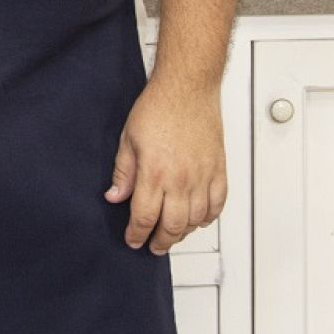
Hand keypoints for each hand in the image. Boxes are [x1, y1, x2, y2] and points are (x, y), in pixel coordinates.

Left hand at [104, 79, 226, 254]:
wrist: (187, 88)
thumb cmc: (158, 108)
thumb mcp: (128, 139)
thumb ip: (123, 172)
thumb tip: (114, 197)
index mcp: (154, 172)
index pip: (144, 217)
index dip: (137, 234)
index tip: (133, 240)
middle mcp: (181, 179)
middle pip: (172, 226)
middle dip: (160, 241)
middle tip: (153, 246)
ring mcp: (203, 176)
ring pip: (196, 220)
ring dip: (183, 232)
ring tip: (172, 234)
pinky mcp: (219, 170)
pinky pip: (217, 204)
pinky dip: (208, 217)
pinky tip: (198, 219)